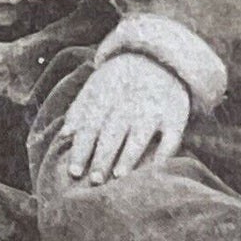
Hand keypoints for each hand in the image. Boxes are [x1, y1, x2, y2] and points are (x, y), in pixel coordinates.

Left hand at [60, 53, 189, 185]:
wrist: (156, 58)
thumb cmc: (118, 81)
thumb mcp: (95, 88)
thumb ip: (79, 111)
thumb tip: (64, 135)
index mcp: (105, 99)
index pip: (89, 127)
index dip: (81, 150)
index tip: (74, 172)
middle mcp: (128, 105)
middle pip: (112, 134)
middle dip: (102, 157)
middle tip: (93, 181)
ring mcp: (153, 110)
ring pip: (140, 136)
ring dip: (129, 157)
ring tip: (119, 177)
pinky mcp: (175, 117)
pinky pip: (171, 139)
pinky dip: (164, 154)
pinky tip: (155, 171)